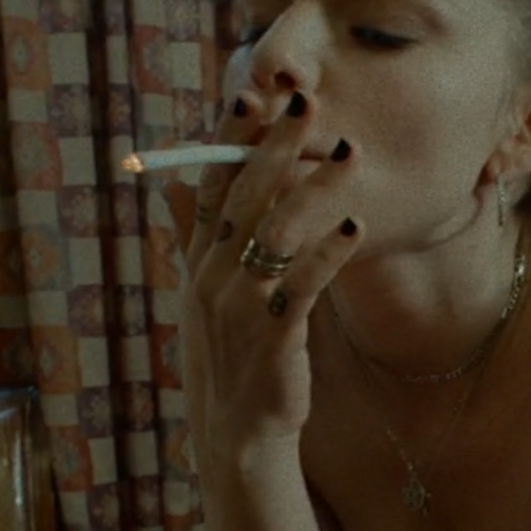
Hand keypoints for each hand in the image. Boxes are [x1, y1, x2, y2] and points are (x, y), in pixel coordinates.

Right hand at [180, 90, 363, 458]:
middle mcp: (212, 279)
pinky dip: (329, 252)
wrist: (238, 434)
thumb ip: (195, 239)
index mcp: (198, 264)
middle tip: (306, 106)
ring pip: (278, 232)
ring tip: (349, 154)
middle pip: (245, 199)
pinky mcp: (274, 336)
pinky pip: (303, 284)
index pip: (211, 188)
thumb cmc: (230, 359)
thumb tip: (175, 187)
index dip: (229, 142)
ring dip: (315, 189)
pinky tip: (355, 225)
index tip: (251, 96)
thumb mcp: (203, 297)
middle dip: (275, 148)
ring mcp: (240, 308)